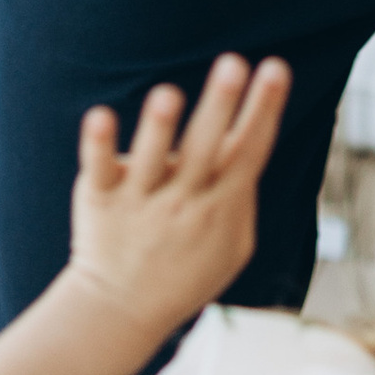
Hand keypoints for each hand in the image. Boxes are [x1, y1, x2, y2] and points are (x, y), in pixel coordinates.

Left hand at [67, 54, 293, 346]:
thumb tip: (249, 142)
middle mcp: (181, 201)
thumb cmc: (183, 272)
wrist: (119, 312)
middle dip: (221, 105)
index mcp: (219, 207)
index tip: (276, 67)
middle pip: (204, 149)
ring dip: (160, 128)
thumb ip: (242, 197)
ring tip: (167, 96)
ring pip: (152, 160)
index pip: (248, 151)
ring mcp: (139, 201)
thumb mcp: (231, 249)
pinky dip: (99, 145)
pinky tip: (99, 117)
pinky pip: (100, 168)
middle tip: (234, 63)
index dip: (265, 109)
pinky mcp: (101, 199)